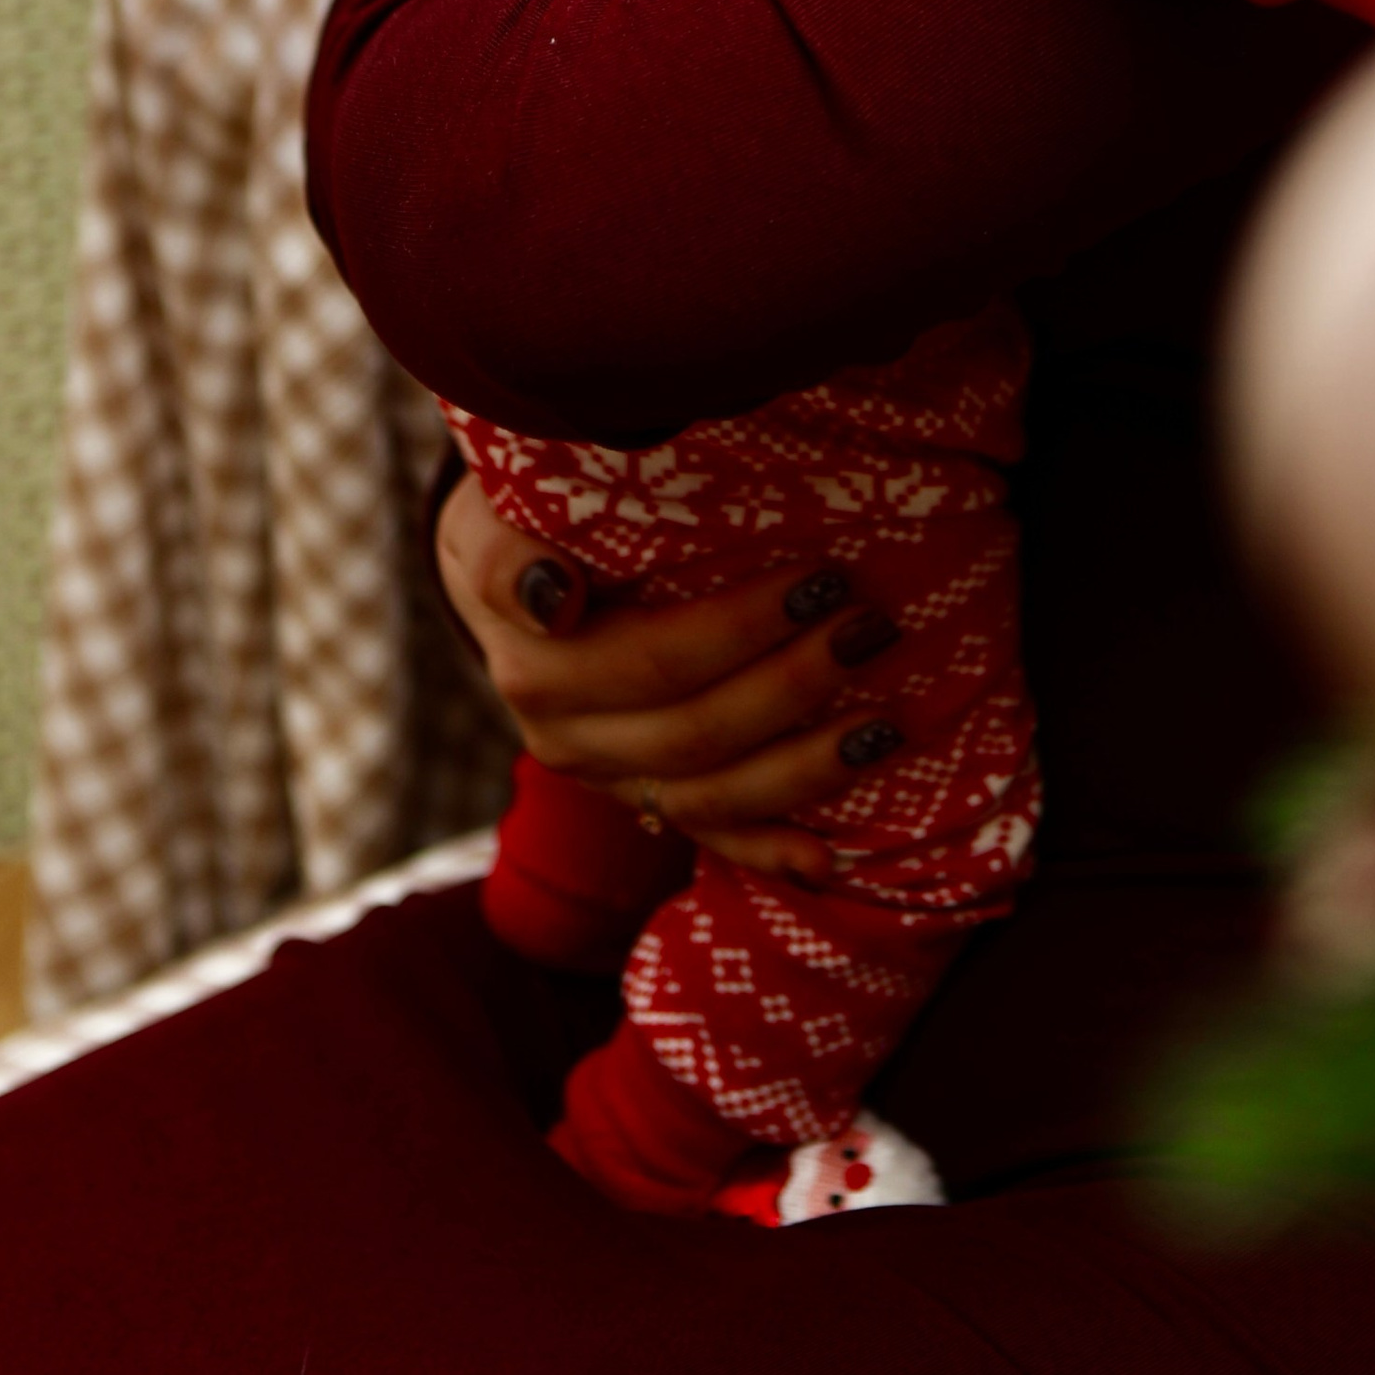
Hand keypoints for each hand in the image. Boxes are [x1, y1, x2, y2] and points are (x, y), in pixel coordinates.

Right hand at [435, 471, 929, 885]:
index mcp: (537, 668)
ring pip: (710, 798)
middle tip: (871, 628)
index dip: (739, 629)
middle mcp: (567, 739)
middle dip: (793, 685)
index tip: (821, 580)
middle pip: (694, 733)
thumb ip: (505, 555)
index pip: (650, 659)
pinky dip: (771, 851)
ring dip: (804, 768)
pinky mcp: (643, 801)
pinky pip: (710, 837)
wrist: (511, 574)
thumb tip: (552, 593)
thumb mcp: (490, 516)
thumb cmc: (518, 519)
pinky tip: (831, 859)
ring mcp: (609, 780)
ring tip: (884, 726)